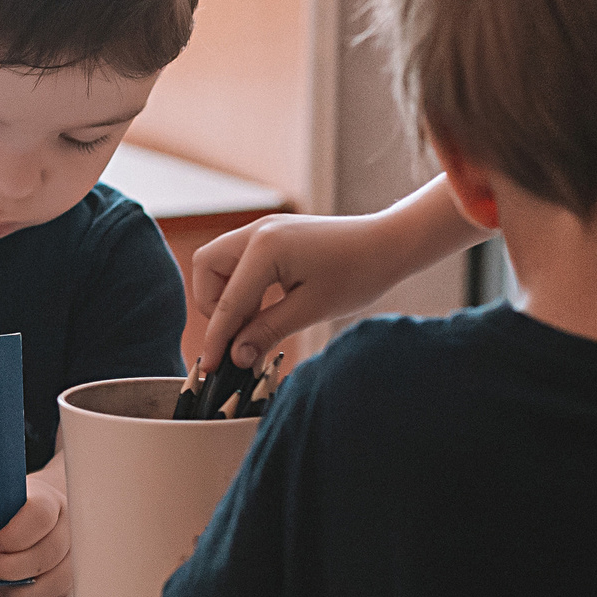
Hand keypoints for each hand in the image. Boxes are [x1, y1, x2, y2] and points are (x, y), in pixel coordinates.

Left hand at [0, 479, 70, 596]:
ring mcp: (72, 554)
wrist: (37, 509)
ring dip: (18, 587)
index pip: (41, 515)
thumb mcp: (1, 497)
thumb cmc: (11, 505)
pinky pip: (51, 594)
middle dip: (11, 566)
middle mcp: (67, 527)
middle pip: (49, 552)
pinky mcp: (68, 577)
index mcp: (49, 501)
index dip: (16, 534)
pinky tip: (2, 591)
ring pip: (55, 579)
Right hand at [189, 179, 482, 370]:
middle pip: (207, 268)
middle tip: (237, 334)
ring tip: (254, 322)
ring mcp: (262, 229)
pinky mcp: (271, 234)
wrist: (389, 243)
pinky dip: (241, 284)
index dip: (218, 339)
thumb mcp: (312, 309)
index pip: (227, 301)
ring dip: (225, 294)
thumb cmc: (358, 274)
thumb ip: (267, 331)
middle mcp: (255, 232)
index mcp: (265, 248)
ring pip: (218, 262)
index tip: (211, 367)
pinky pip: (238, 258)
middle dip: (213, 305)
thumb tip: (237, 357)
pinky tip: (264, 306)